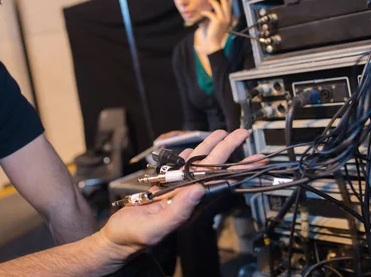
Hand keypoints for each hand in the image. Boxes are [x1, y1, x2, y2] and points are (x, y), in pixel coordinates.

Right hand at [99, 129, 260, 260]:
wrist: (117, 237)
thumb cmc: (134, 236)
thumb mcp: (155, 228)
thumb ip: (178, 211)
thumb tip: (199, 191)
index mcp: (190, 206)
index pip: (219, 184)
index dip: (238, 170)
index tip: (253, 160)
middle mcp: (188, 196)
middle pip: (214, 168)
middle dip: (230, 150)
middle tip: (243, 134)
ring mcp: (178, 189)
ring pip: (199, 164)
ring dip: (213, 148)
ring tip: (225, 133)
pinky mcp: (165, 186)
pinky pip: (181, 166)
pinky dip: (190, 154)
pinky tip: (197, 145)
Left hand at [199, 0, 233, 53]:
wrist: (212, 44)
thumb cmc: (211, 36)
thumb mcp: (210, 25)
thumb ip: (208, 19)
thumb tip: (203, 14)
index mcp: (226, 20)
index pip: (229, 9)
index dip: (230, 2)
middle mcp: (226, 19)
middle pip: (226, 6)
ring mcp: (223, 20)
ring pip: (218, 7)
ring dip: (213, 2)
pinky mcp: (217, 21)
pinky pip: (211, 13)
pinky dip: (205, 12)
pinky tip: (201, 12)